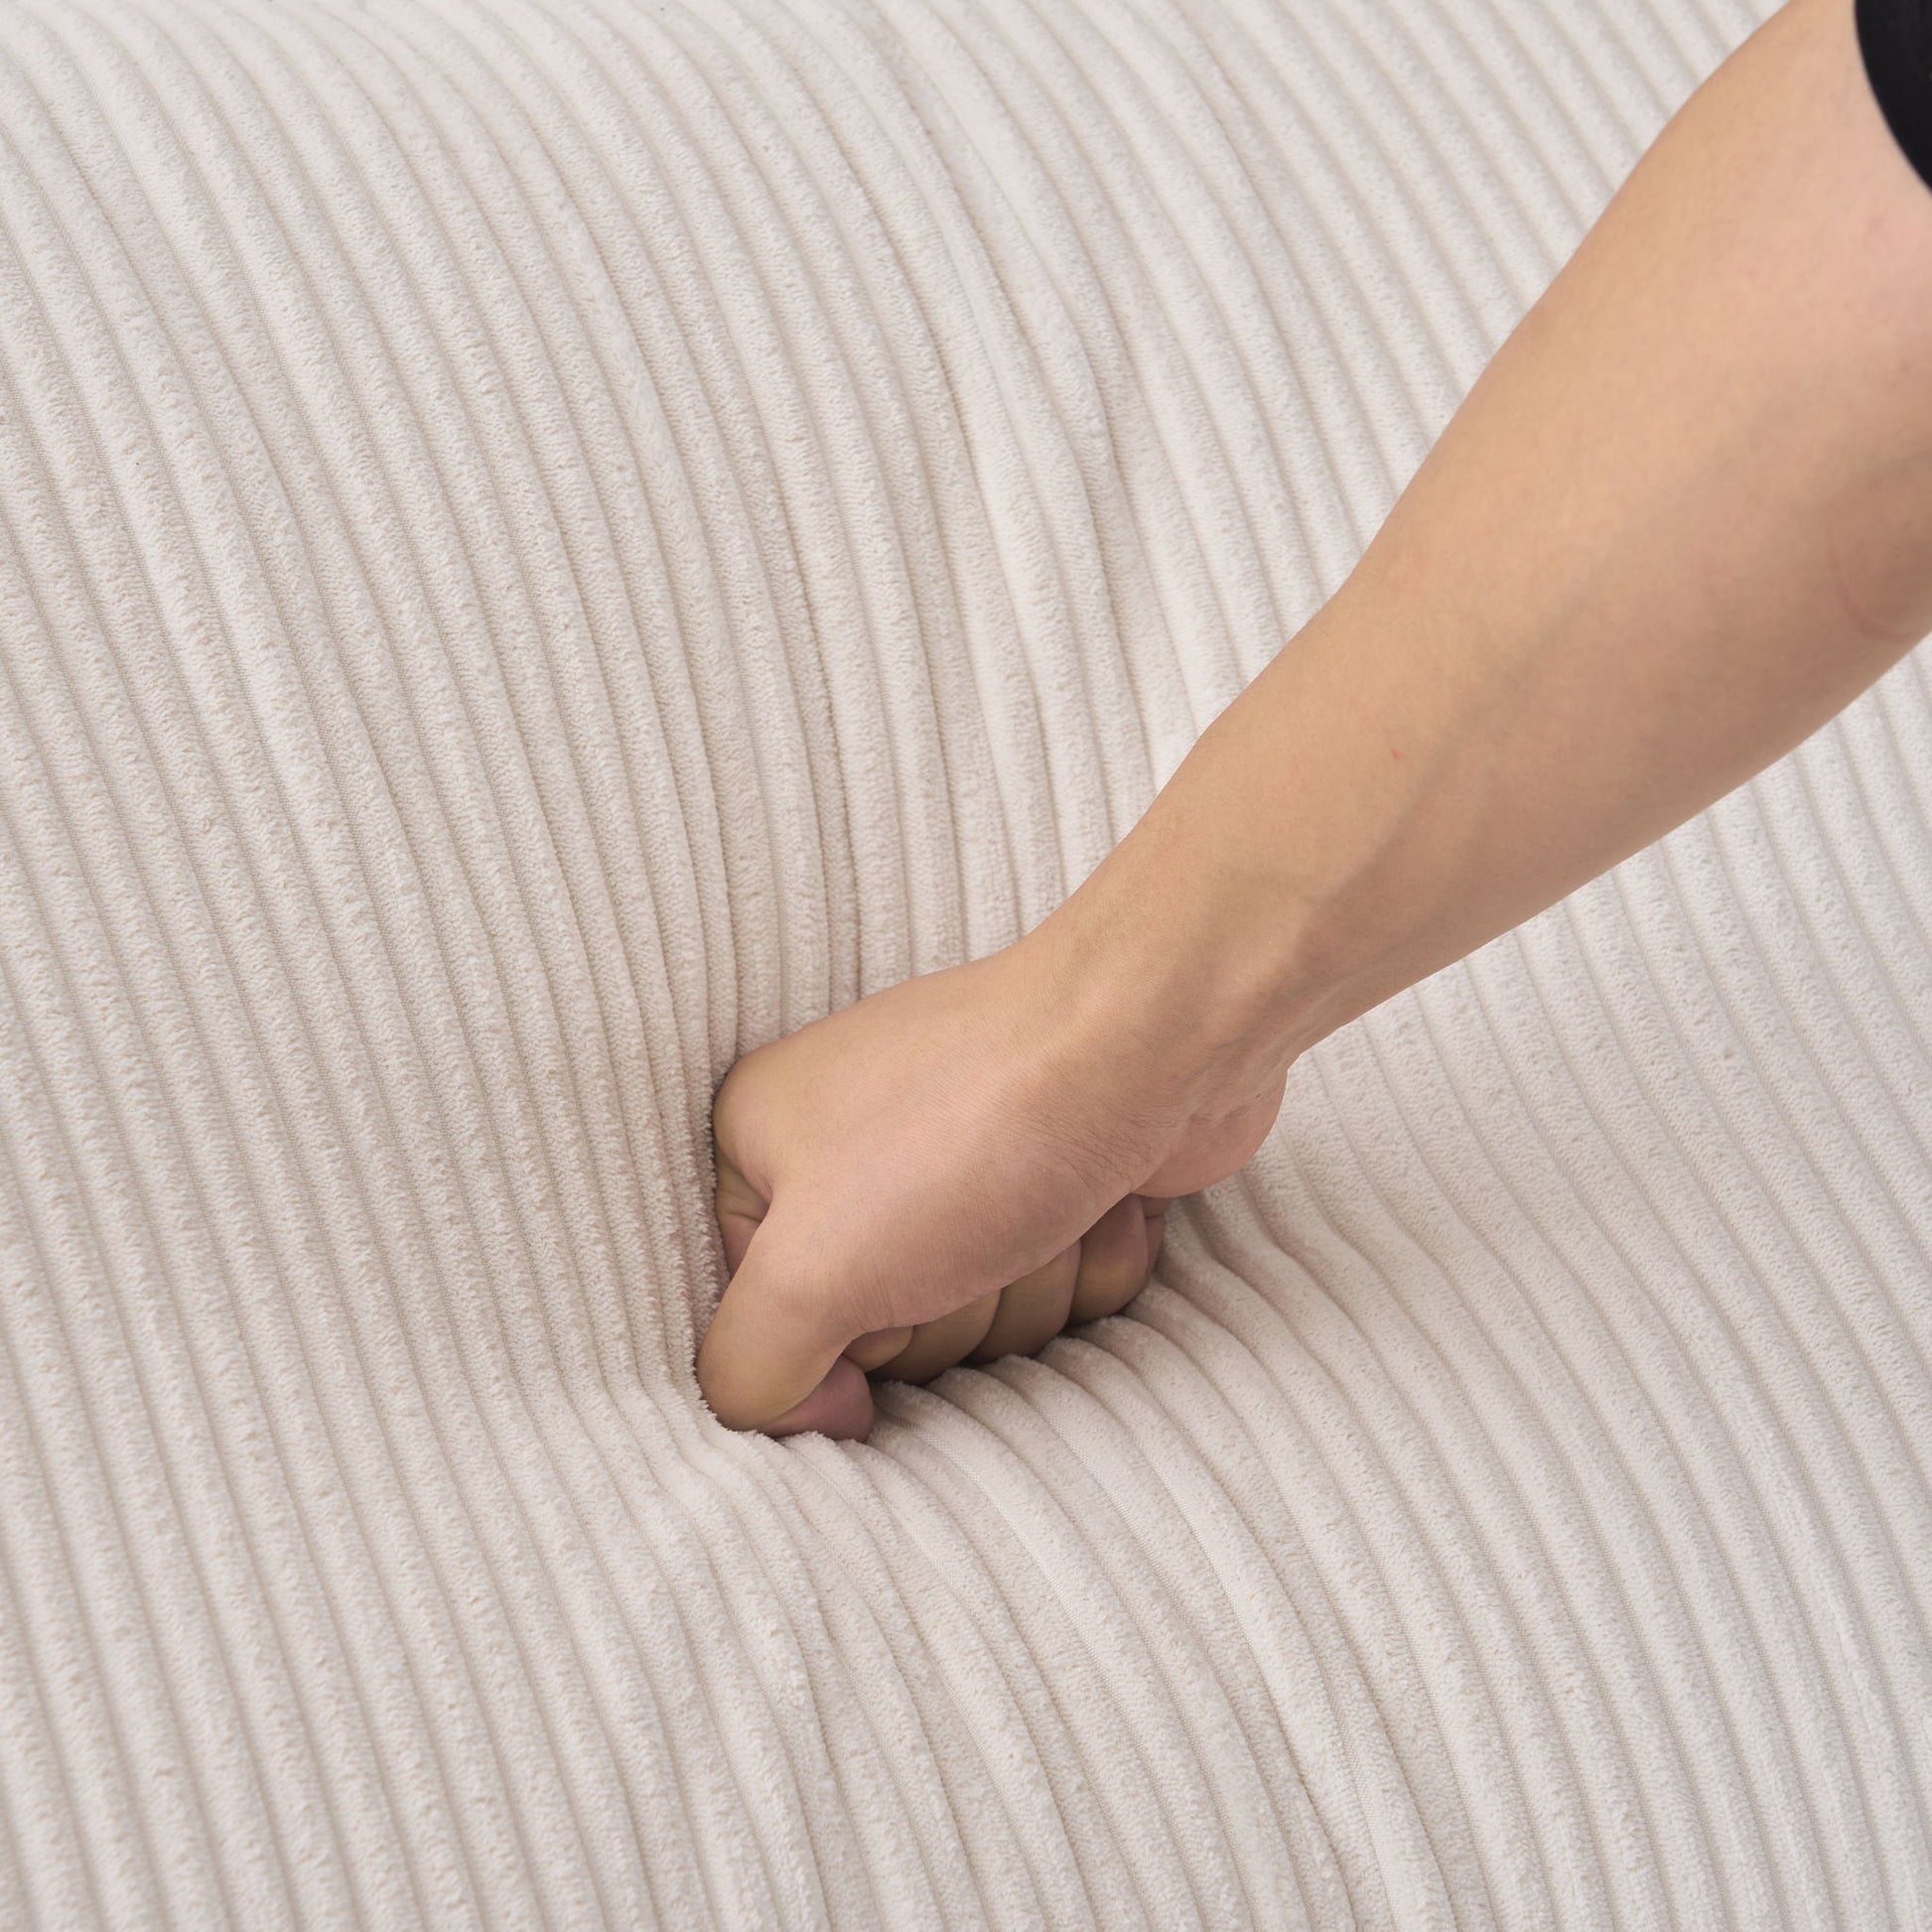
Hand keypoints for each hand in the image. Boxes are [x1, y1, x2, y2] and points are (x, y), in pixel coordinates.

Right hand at [695, 929, 1286, 1439]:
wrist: (1152, 1038)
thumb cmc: (970, 1130)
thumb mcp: (812, 1270)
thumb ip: (751, 1371)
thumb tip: (800, 1417)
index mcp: (760, 1143)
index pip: (762, 1321)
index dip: (834, 1334)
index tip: (874, 1287)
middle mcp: (850, 1145)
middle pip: (882, 1330)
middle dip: (947, 1312)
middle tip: (967, 1238)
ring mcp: (956, 1156)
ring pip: (978, 1317)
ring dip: (1028, 1290)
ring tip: (1041, 1207)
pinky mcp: (1054, 1173)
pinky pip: (1057, 1287)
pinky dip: (1089, 1266)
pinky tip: (1100, 1203)